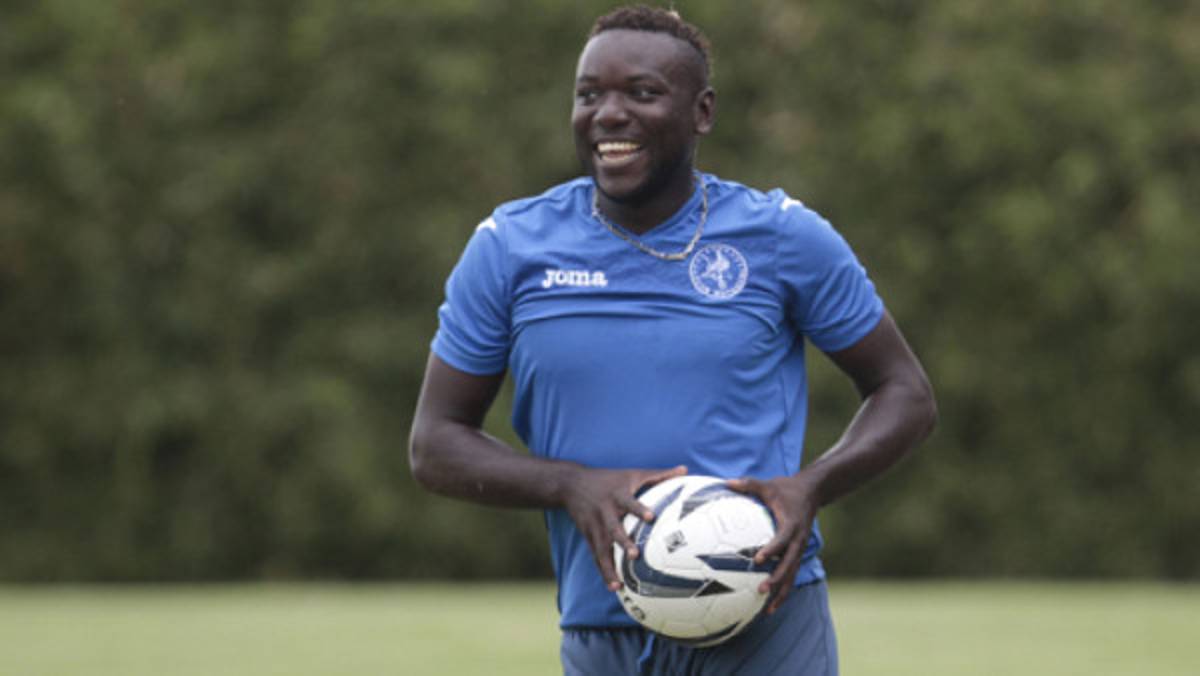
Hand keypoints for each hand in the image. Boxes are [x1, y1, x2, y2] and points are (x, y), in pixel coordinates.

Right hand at [562, 465, 687, 591]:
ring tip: (619, 585)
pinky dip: (604, 572)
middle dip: (623, 542)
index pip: (629, 502)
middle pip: (613, 528)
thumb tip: (685, 469)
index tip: (651, 517)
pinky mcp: (589, 536)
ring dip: (609, 567)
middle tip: (634, 555)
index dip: (639, 509)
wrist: (571, 484)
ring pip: (601, 549)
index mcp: (617, 495)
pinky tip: (614, 588)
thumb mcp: (632, 473)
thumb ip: (659, 474)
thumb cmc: (609, 478)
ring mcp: (594, 526)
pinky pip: (596, 556)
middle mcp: (605, 512)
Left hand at [727, 473, 820, 613]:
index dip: (772, 549)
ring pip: (792, 575)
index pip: (782, 540)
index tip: (758, 559)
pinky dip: (783, 589)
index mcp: (791, 524)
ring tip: (767, 610)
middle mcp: (798, 540)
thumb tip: (726, 482)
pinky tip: (770, 605)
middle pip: (789, 564)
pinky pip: (790, 574)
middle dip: (776, 579)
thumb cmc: (787, 488)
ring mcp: (799, 549)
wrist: (813, 491)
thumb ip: (749, 484)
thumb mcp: (769, 485)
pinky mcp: (797, 553)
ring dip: (781, 592)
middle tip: (761, 590)